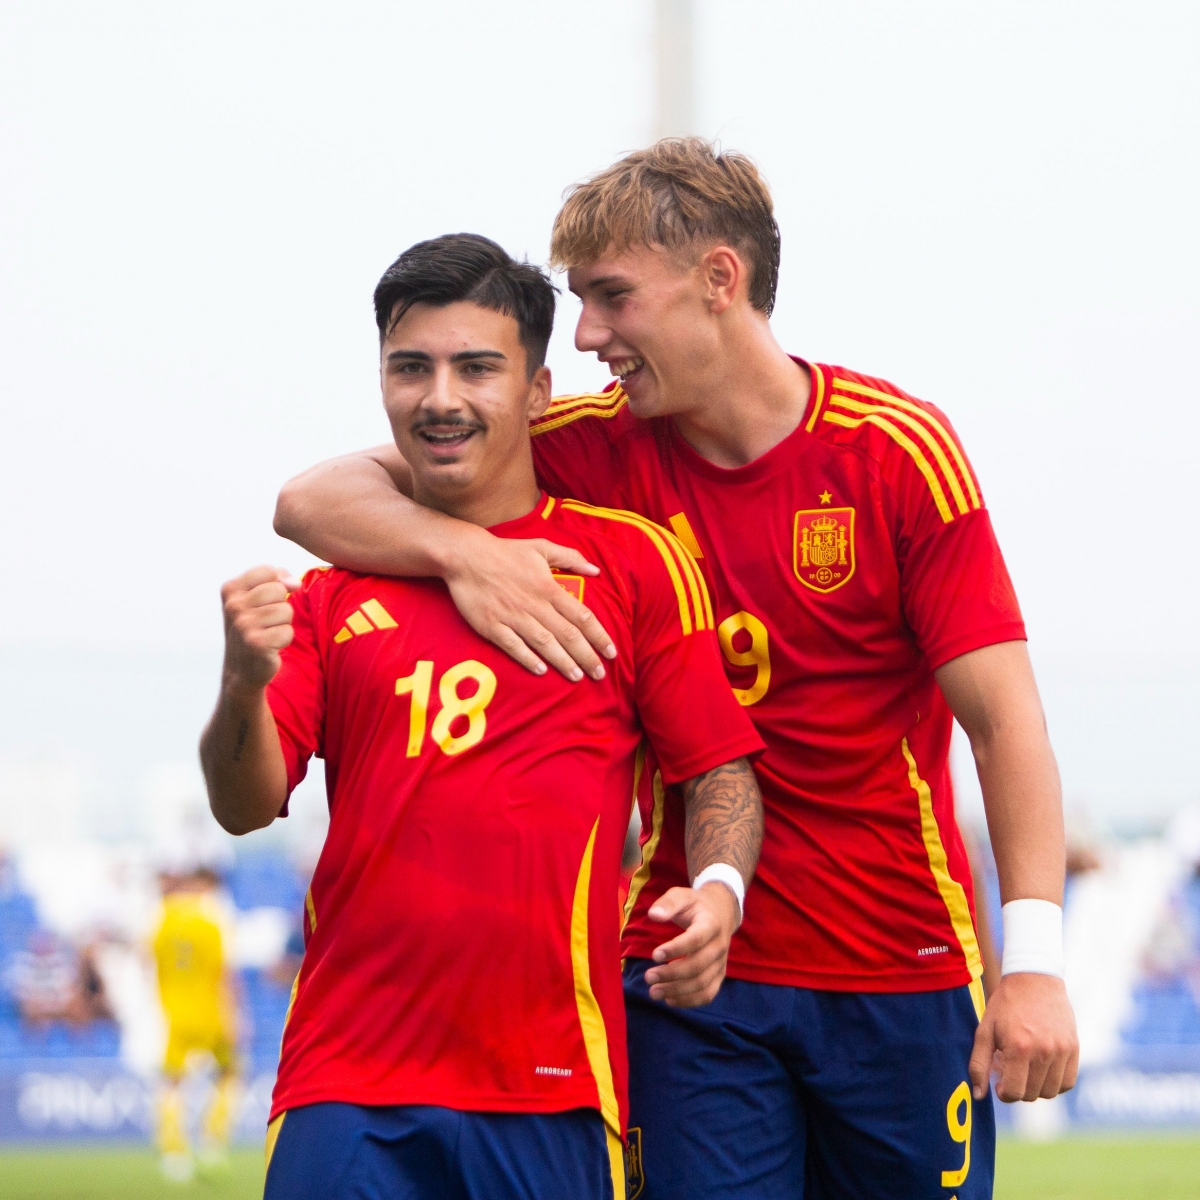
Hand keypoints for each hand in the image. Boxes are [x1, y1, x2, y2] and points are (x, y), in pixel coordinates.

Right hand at [220, 566, 300, 691]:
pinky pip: (288, 631)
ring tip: (267, 633)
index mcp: (230, 589)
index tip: (267, 600)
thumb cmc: (253, 628)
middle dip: (280, 606)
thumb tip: (295, 583)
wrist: (241, 669)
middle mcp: (233, 606)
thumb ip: (275, 580)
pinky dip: (283, 640)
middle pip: (279, 590)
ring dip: (283, 624)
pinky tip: (269, 646)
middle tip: (266, 621)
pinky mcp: (256, 643)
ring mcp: (243, 625)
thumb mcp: (255, 598)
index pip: (268, 570)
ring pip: (286, 610)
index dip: (277, 584)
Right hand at [443, 529, 616, 681]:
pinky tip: (541, 671)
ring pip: (544, 643)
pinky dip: (528, 658)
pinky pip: (513, 646)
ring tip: (578, 677)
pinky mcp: (492, 626)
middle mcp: (535, 605)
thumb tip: (596, 570)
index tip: (611, 652)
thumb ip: (570, 558)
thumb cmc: (506, 552)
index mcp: (549, 587)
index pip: (582, 616)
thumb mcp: (542, 547)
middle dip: (587, 656)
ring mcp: (513, 617)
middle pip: (567, 635)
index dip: (599, 636)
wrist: (466, 556)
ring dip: (563, 661)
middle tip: (600, 674)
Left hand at [643, 883, 739, 1006]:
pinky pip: (708, 994)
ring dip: (677, 991)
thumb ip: (668, 903)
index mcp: (711, 924)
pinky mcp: (719, 975)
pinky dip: (690, 1001)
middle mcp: (719, 946)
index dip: (676, 949)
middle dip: (671, 974)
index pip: (695, 940)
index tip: (654, 955)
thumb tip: (654, 915)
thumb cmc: (695, 905)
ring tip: (654, 992)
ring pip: (702, 983)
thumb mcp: (681, 895)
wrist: (722, 912)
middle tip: (648, 977)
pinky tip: (670, 1000)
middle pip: (698, 966)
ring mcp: (721, 963)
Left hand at [969, 972, 1078, 1101]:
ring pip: (1050, 1092)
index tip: (1000, 1083)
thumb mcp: (984, 1030)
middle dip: (1018, 1088)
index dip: (1004, 1093)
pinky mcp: (1074, 1048)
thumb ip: (979, 1064)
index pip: (1015, 1092)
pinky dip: (1055, 1082)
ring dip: (1036, 1087)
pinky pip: (1067, 1082)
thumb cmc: (1005, 1005)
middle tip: (1011, 1071)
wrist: (1034, 979)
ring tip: (1026, 1067)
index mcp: (1019, 1047)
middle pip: (1032, 1094)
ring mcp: (1062, 1051)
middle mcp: (1044, 1051)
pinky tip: (1042, 1067)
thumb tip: (978, 1096)